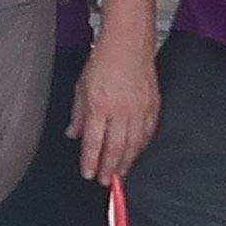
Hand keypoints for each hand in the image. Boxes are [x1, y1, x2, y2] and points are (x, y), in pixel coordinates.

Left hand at [70, 35, 159, 188]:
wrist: (129, 44)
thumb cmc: (103, 62)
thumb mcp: (81, 87)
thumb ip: (78, 114)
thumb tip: (72, 135)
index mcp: (99, 106)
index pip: (94, 142)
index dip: (91, 161)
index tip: (88, 173)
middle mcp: (120, 110)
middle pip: (115, 148)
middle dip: (109, 168)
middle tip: (105, 181)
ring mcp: (139, 109)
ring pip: (134, 144)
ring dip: (126, 161)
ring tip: (120, 173)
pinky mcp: (153, 106)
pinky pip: (147, 133)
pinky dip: (141, 146)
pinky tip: (135, 153)